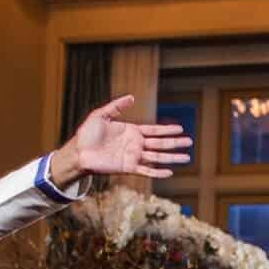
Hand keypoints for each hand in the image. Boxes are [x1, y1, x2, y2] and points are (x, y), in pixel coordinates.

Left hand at [56, 94, 192, 183]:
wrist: (78, 152)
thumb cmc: (87, 134)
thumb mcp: (101, 115)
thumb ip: (116, 106)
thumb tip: (132, 97)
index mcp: (131, 131)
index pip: (154, 130)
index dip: (167, 130)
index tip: (181, 129)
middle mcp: (135, 144)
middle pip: (160, 143)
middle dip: (175, 143)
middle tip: (189, 142)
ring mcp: (133, 156)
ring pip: (157, 157)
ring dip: (172, 158)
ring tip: (186, 158)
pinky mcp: (128, 167)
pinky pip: (146, 170)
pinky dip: (158, 172)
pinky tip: (169, 172)